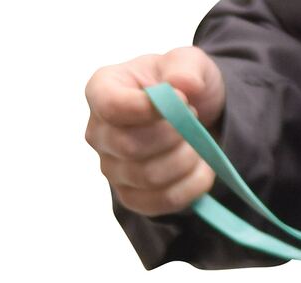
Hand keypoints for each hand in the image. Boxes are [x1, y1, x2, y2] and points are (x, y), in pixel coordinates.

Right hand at [85, 48, 225, 216]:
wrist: (193, 117)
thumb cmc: (180, 85)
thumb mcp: (188, 62)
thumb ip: (186, 66)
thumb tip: (183, 85)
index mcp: (102, 90)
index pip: (112, 107)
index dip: (148, 109)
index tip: (182, 101)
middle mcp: (99, 133)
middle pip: (131, 147)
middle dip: (175, 135)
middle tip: (194, 120)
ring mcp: (112, 169)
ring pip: (149, 177)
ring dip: (186, 160)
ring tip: (199, 143)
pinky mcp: (132, 197)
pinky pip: (161, 201)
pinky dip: (191, 186)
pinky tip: (202, 168)